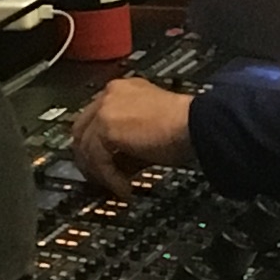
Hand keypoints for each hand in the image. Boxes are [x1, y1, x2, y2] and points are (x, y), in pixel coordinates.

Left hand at [66, 78, 197, 192]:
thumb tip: (117, 166)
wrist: (196, 125)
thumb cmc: (185, 126)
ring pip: (86, 146)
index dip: (95, 144)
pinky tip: (125, 189)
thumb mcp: (149, 132)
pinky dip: (109, 178)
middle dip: (88, 158)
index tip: (101, 164)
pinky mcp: (107, 126)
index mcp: (122, 90)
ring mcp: (106, 108)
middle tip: (98, 179)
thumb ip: (128, 144)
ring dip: (99, 172)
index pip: (94, 117)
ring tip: (114, 188)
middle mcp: (111, 94)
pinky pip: (98, 159)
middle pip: (82, 130)